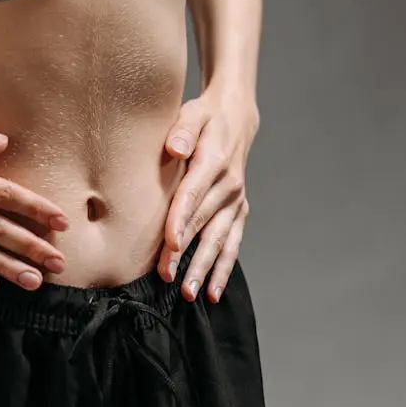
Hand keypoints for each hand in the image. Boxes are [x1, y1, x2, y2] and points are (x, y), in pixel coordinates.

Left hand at [157, 89, 258, 302]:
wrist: (236, 117)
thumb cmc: (204, 117)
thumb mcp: (192, 113)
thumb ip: (181, 130)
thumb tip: (174, 148)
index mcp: (213, 163)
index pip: (193, 195)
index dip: (181, 219)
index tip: (170, 242)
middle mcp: (229, 186)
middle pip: (202, 224)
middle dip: (185, 253)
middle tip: (167, 277)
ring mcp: (235, 200)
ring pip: (219, 240)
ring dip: (205, 268)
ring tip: (190, 293)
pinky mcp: (238, 210)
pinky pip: (232, 243)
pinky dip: (224, 268)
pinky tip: (213, 291)